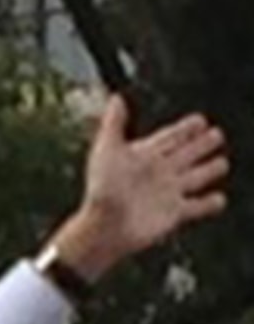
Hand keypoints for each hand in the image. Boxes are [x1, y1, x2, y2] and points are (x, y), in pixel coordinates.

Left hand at [48, 96, 229, 283]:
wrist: (105, 226)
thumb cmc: (102, 189)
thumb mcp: (107, 150)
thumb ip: (114, 123)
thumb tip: (116, 97)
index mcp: (145, 155)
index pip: (171, 137)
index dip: (185, 128)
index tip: (199, 119)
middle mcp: (159, 172)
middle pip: (188, 154)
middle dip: (203, 144)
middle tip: (217, 135)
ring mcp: (168, 192)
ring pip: (197, 176)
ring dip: (210, 170)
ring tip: (222, 163)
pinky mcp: (175, 213)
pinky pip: (198, 207)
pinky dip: (210, 203)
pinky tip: (218, 198)